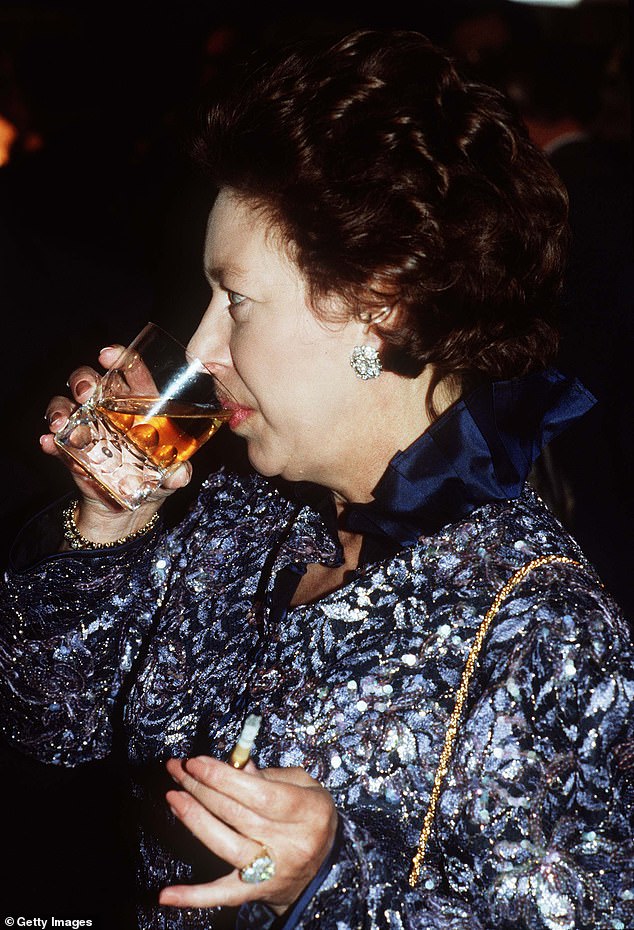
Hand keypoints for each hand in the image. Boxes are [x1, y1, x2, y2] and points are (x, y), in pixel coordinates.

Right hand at [41, 346, 191, 541]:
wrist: (132, 505)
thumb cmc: (158, 477)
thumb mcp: (173, 475)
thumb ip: (178, 473)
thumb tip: (178, 476)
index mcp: (138, 404)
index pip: (128, 370)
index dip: (118, 357)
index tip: (108, 355)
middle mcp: (109, 408)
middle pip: (90, 380)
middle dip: (83, 380)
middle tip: (84, 393)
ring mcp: (87, 426)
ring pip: (66, 403)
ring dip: (59, 408)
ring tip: (60, 423)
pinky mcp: (70, 449)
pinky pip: (55, 440)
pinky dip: (50, 441)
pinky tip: (48, 444)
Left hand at [159, 756, 337, 914]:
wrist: (326, 867)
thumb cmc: (311, 816)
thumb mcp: (305, 786)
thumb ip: (270, 774)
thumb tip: (236, 764)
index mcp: (307, 811)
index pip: (259, 793)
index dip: (224, 777)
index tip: (197, 762)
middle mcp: (291, 843)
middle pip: (237, 815)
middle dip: (202, 788)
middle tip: (178, 770)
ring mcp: (273, 870)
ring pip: (226, 846)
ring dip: (195, 821)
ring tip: (173, 797)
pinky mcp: (257, 891)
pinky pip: (223, 894)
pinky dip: (194, 896)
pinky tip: (167, 895)